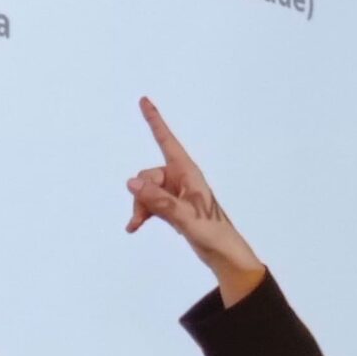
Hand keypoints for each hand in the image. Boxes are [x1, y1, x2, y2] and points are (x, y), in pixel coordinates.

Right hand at [127, 98, 265, 305]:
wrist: (224, 255)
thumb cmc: (213, 233)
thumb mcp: (185, 216)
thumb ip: (158, 200)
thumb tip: (132, 182)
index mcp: (188, 172)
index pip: (167, 141)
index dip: (155, 121)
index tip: (144, 100)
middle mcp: (181, 179)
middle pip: (148, 175)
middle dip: (140, 193)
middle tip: (142, 216)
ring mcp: (176, 193)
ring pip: (146, 190)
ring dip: (140, 206)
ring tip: (137, 224)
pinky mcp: (173, 207)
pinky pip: (150, 203)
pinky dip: (142, 213)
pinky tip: (134, 227)